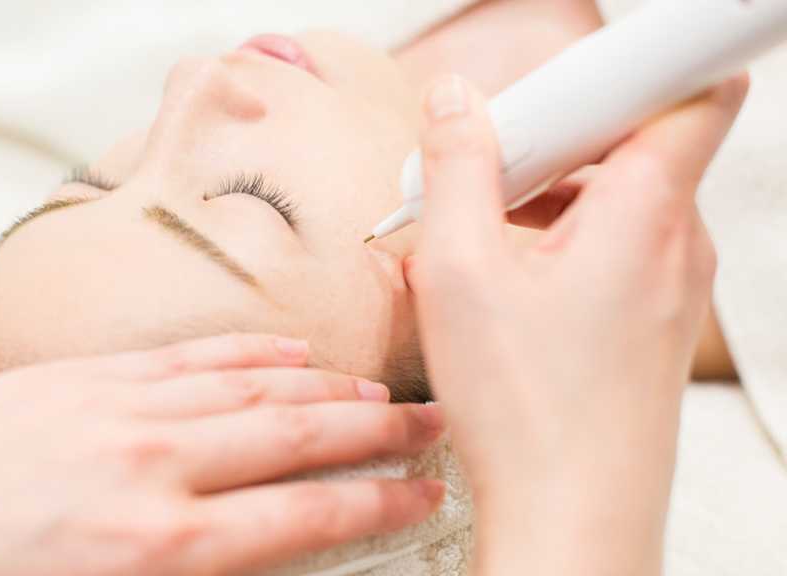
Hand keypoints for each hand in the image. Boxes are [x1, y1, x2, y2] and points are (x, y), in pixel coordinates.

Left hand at [0, 334, 443, 575]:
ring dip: (324, 387)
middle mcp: (153, 469)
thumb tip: (255, 558)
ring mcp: (118, 411)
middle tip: (429, 421)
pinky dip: (247, 353)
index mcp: (160, 549)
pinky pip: (187, 358)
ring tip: (375, 386)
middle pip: (296, 437)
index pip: (306, 513)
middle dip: (376, 430)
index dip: (378, 501)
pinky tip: (286, 351)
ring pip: (251, 387)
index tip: (422, 488)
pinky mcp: (81, 379)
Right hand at [405, 75, 746, 574]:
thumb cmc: (529, 410)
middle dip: (552, 143)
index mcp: (648, 213)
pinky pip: (615, 250)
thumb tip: (457, 102)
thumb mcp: (460, 270)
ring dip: (547, 200)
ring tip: (477, 239)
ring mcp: (673, 287)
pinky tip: (501, 283)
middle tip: (482, 172)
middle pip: (631, 145)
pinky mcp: (653, 322)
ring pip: (616, 202)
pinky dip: (560, 245)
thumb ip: (458, 167)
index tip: (561, 88)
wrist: (573, 520)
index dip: (628, 70)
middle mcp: (679, 244)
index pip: (689, 92)